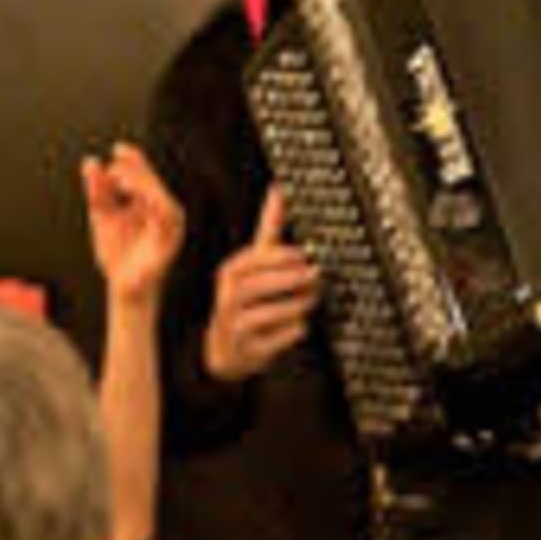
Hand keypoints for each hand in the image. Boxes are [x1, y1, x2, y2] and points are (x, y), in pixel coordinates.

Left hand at [84, 144, 185, 311]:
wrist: (122, 288)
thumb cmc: (117, 254)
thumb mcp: (101, 215)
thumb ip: (97, 190)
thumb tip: (90, 162)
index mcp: (150, 204)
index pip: (145, 177)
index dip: (135, 160)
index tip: (118, 148)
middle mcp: (163, 213)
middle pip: (153, 184)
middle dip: (136, 170)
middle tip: (114, 167)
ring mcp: (169, 228)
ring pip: (161, 197)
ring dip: (142, 184)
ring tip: (119, 180)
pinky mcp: (170, 242)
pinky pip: (165, 217)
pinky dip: (149, 202)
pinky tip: (131, 196)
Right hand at [203, 186, 321, 382]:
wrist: (225, 350)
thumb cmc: (246, 299)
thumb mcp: (255, 262)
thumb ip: (269, 228)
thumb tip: (279, 189)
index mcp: (232, 271)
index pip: (257, 259)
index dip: (283, 257)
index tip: (304, 256)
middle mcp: (228, 297)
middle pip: (266, 284)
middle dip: (295, 281)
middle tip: (315, 278)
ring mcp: (235, 325)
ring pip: (274, 311)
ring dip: (298, 304)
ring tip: (310, 300)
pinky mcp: (247, 350)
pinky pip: (279, 338)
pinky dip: (294, 331)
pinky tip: (298, 325)